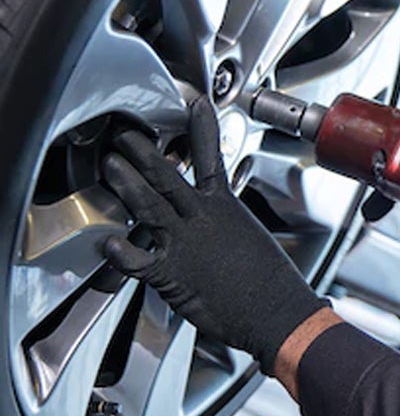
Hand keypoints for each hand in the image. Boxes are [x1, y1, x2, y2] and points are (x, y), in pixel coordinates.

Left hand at [101, 96, 327, 373]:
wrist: (277, 312)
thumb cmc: (269, 283)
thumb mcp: (251, 241)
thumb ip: (225, 226)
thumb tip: (219, 222)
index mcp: (226, 209)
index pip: (212, 159)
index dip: (202, 129)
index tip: (195, 103)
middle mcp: (203, 220)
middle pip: (168, 177)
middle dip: (144, 153)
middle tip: (126, 135)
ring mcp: (185, 244)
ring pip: (149, 206)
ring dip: (127, 184)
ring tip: (110, 165)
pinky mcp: (172, 274)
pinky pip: (138, 259)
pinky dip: (120, 251)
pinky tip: (105, 242)